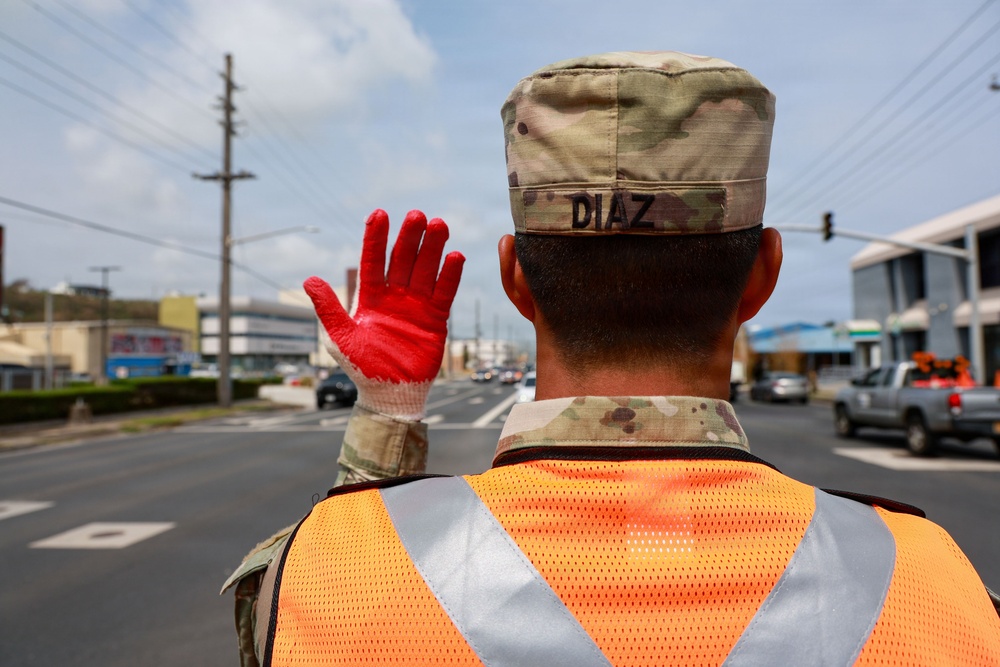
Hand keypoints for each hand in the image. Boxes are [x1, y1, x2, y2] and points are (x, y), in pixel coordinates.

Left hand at [304, 209, 464, 417]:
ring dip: (432, 248)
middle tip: (416, 215)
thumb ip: (328, 309)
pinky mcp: (435, 319)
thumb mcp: (340, 338)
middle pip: (403, 260)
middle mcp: (394, 296)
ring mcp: (416, 306)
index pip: (373, 261)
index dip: (375, 238)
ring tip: (439, 225)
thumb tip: (310, 279)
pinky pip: (445, 293)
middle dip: (409, 237)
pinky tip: (455, 257)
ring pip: (425, 270)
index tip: (379, 214)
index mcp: (370, 298)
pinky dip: (450, 276)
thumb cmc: (362, 367)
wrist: (390, 394)